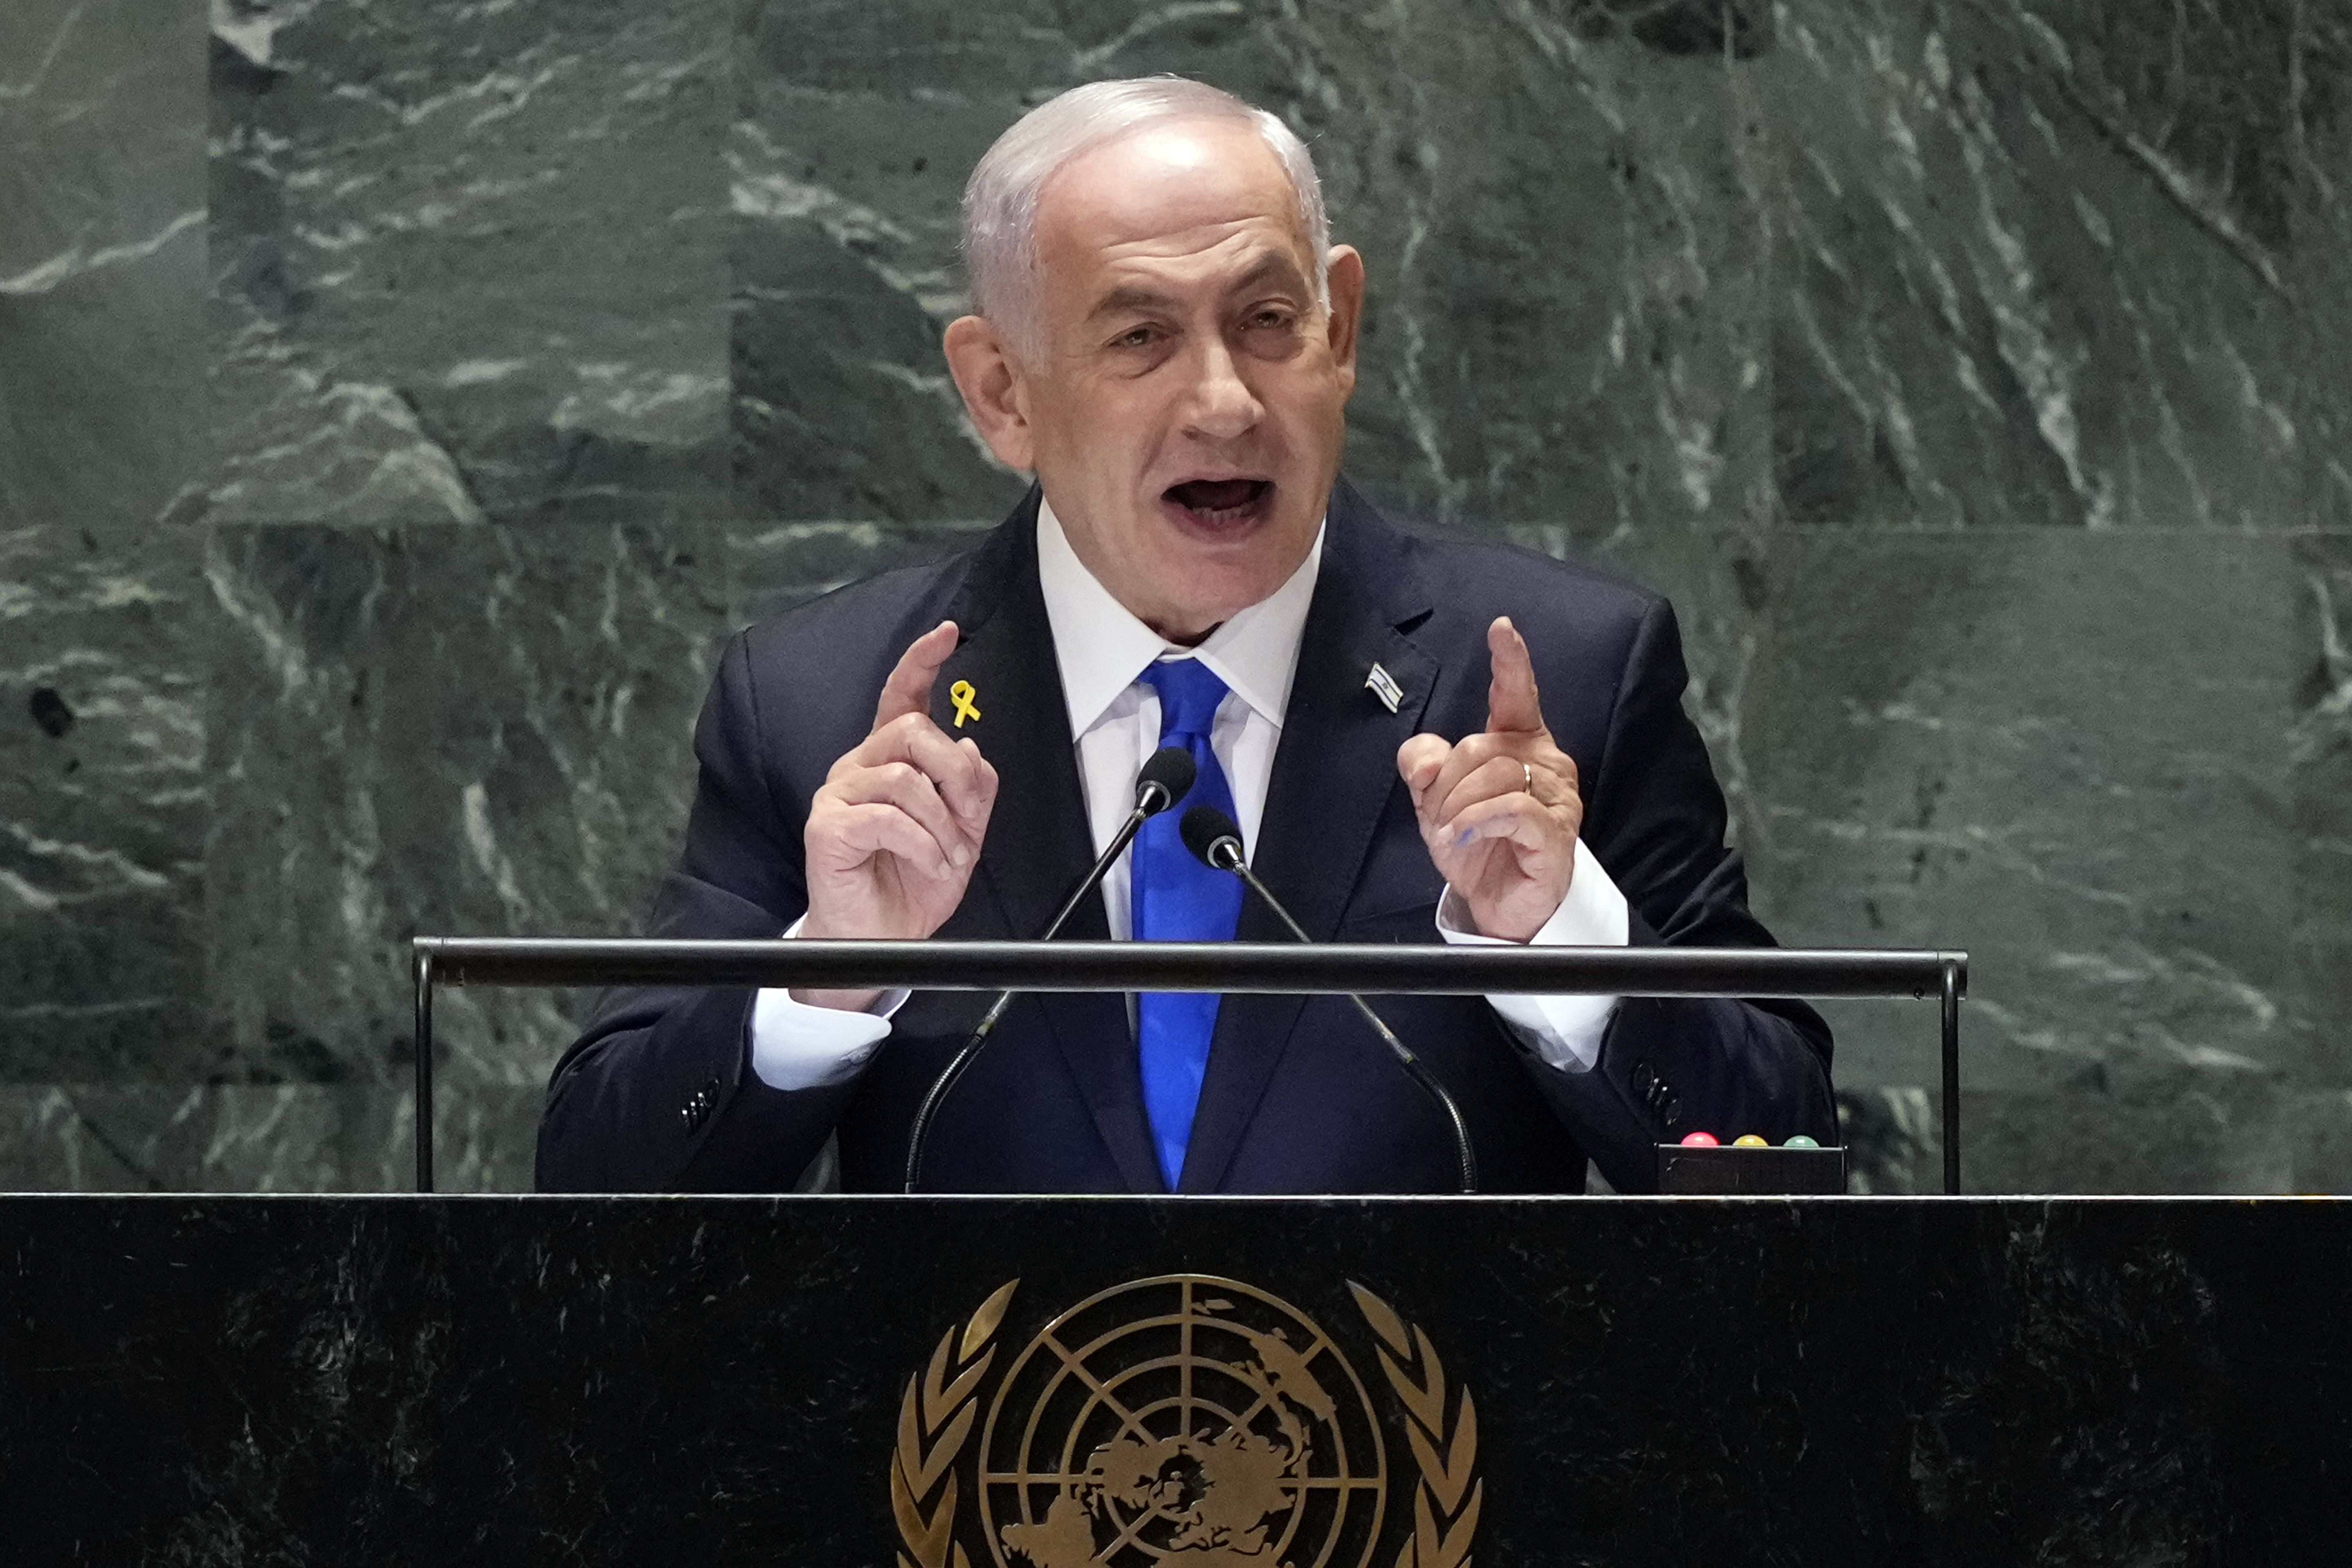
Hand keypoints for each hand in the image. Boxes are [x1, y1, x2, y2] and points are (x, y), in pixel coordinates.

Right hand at [797, 621, 999, 1008]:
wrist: (882, 939)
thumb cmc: (912, 883)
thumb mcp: (962, 833)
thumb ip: (971, 788)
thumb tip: (970, 746)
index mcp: (890, 761)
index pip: (902, 696)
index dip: (921, 661)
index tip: (947, 633)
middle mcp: (859, 767)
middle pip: (915, 731)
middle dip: (957, 774)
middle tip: (968, 818)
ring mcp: (838, 794)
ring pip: (906, 778)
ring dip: (943, 825)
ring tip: (948, 856)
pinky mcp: (827, 826)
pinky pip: (889, 818)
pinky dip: (923, 845)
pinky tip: (928, 863)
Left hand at [1396, 616, 1584, 942]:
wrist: (1501, 904)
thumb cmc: (1479, 844)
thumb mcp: (1437, 802)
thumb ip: (1425, 767)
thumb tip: (1424, 758)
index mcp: (1519, 744)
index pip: (1517, 695)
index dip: (1510, 662)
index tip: (1501, 629)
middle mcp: (1545, 762)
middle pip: (1479, 746)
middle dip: (1446, 784)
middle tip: (1442, 816)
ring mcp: (1557, 797)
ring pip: (1495, 775)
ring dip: (1458, 807)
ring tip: (1455, 833)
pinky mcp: (1556, 832)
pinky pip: (1512, 808)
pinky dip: (1478, 822)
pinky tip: (1466, 837)